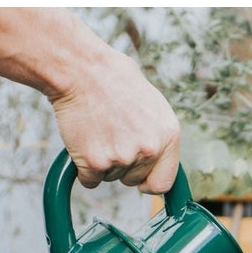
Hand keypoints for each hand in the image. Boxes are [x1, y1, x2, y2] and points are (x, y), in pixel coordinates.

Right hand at [49, 47, 180, 192]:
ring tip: (98, 129)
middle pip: (133, 180)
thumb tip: (158, 159)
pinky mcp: (95, 162)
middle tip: (110, 135)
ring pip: (110, 177)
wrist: (82, 69)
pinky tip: (84, 140)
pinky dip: (83, 167)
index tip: (140, 180)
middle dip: (122, 166)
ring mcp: (122, 158)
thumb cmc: (115, 81)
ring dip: (102, 161)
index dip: (149, 182)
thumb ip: (158, 137)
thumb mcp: (153, 106)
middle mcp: (149, 150)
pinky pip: (89, 179)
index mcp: (169, 137)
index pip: (163, 183)